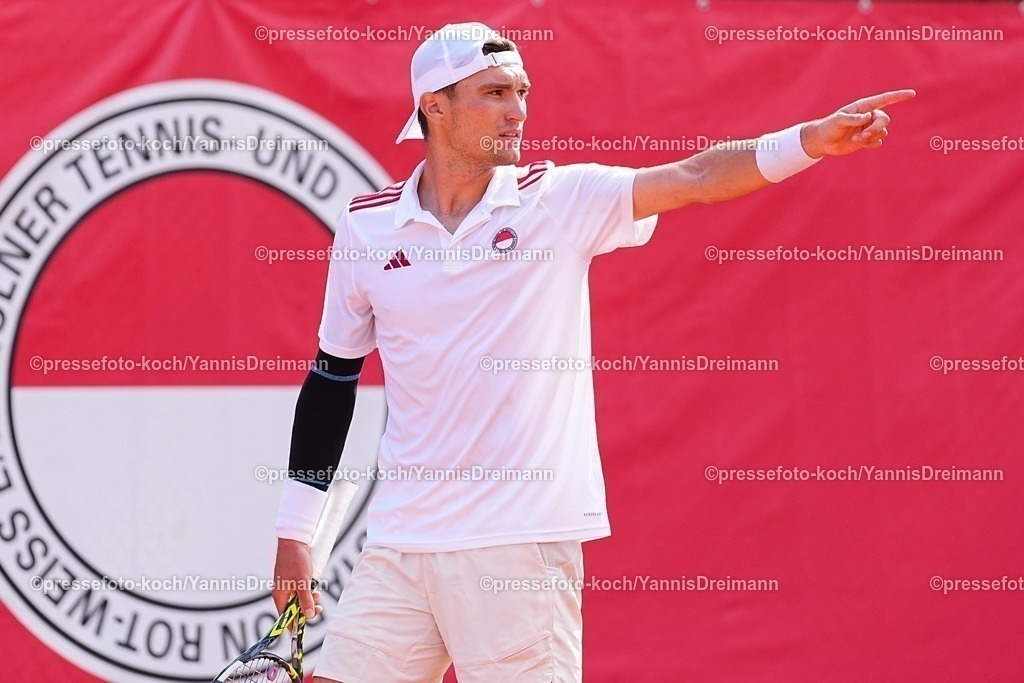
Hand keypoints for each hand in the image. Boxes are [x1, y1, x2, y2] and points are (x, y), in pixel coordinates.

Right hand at [273, 538, 321, 620]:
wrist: (295, 541)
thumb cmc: (296, 560)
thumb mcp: (303, 583)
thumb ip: (305, 600)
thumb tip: (309, 616)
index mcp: (279, 595)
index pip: (284, 617)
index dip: (294, 623)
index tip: (305, 627)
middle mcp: (282, 592)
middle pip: (293, 609)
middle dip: (306, 609)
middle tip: (319, 607)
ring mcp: (288, 585)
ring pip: (299, 599)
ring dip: (309, 599)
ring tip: (318, 593)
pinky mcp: (294, 579)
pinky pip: (301, 590)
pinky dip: (308, 590)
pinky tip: (315, 585)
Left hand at [802, 89, 916, 156]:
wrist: (824, 141)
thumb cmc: (829, 126)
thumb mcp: (838, 120)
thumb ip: (853, 118)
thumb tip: (868, 116)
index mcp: (864, 107)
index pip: (884, 99)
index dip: (899, 96)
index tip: (912, 94)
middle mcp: (869, 116)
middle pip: (884, 120)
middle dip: (876, 128)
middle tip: (862, 135)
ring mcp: (869, 128)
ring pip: (882, 132)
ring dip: (871, 137)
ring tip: (856, 139)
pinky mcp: (867, 139)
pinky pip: (878, 142)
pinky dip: (871, 144)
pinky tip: (860, 144)